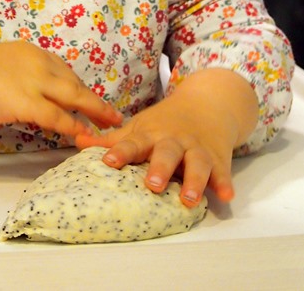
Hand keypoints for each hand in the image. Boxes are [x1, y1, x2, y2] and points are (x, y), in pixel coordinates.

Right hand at [0, 41, 121, 137]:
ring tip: (110, 125)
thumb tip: (28, 88)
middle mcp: (38, 62)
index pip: (63, 70)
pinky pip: (56, 116)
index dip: (78, 87)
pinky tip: (84, 135)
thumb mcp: (2, 62)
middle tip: (112, 114)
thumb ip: (20, 73)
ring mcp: (34, 81)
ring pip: (73, 96)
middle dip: (95, 99)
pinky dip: (73, 125)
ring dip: (94, 111)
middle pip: (74, 82)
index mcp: (32, 52)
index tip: (88, 99)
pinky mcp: (26, 101)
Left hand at [75, 68, 258, 206]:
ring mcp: (197, 149)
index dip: (120, 153)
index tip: (108, 163)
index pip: (133, 143)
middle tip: (153, 184)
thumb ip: (112, 139)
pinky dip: (225, 183)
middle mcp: (174, 141)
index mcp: (151, 134)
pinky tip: (226, 196)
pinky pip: (223, 172)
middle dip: (160, 168)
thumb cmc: (166, 121)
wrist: (208, 103)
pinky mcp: (218, 158)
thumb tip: (77, 141)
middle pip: (167, 153)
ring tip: (189, 199)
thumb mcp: (140, 126)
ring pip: (196, 164)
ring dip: (194, 181)